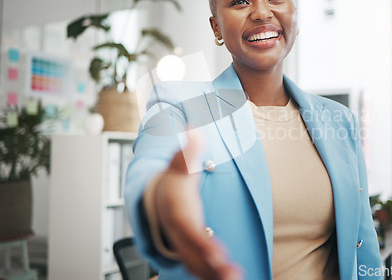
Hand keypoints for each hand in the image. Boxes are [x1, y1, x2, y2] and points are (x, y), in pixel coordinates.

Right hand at [153, 131, 241, 279]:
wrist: (156, 195)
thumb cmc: (171, 180)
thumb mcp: (180, 162)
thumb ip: (189, 148)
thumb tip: (194, 127)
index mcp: (176, 210)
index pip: (187, 228)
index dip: (199, 241)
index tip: (216, 253)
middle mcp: (177, 230)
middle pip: (191, 251)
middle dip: (209, 265)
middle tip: (231, 274)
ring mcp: (182, 242)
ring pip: (195, 263)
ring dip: (213, 274)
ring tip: (235, 279)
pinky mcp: (189, 249)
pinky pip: (199, 265)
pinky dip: (211, 274)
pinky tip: (230, 278)